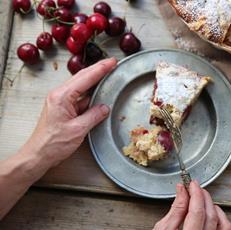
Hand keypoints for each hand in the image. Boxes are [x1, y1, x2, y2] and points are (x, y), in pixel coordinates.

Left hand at [0, 58, 116, 218]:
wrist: (39, 155)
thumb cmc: (53, 144)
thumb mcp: (78, 129)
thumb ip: (94, 116)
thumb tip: (104, 107)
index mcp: (62, 96)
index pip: (85, 78)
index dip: (100, 69)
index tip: (112, 62)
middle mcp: (59, 95)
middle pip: (82, 78)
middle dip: (98, 70)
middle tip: (112, 64)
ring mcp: (61, 102)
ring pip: (81, 88)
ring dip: (95, 82)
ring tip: (108, 77)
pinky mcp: (63, 109)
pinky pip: (80, 98)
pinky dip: (90, 96)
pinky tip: (99, 96)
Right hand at [154, 181, 230, 229]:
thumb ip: (175, 210)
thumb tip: (182, 191)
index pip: (196, 212)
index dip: (195, 194)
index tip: (192, 184)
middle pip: (210, 216)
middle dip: (203, 197)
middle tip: (196, 188)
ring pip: (222, 224)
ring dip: (213, 207)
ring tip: (203, 199)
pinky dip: (221, 218)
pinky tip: (212, 213)